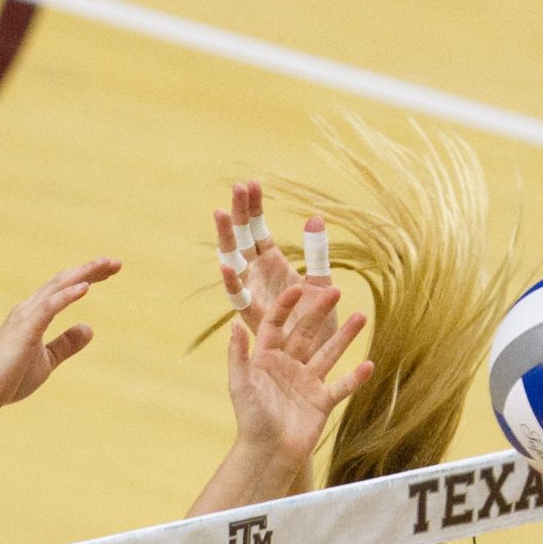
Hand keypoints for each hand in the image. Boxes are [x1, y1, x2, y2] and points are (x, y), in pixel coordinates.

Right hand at [0, 259, 121, 415]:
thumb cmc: (10, 379)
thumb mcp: (47, 360)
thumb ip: (66, 344)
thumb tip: (90, 328)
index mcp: (33, 315)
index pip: (63, 288)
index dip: (87, 277)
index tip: (110, 271)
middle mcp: (28, 310)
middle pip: (63, 280)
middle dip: (90, 269)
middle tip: (117, 262)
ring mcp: (25, 317)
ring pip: (58, 287)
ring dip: (84, 275)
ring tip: (107, 266)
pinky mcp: (25, 329)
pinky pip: (49, 307)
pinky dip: (67, 295)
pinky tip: (85, 287)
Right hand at [217, 181, 324, 325]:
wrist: (321, 360)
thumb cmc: (319, 326)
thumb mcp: (321, 285)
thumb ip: (317, 254)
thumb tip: (315, 217)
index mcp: (271, 266)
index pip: (257, 230)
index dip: (254, 208)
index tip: (251, 183)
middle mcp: (257, 279)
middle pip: (241, 241)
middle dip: (238, 214)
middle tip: (236, 187)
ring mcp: (254, 297)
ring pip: (234, 264)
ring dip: (227, 240)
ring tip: (221, 214)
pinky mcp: (256, 320)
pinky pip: (240, 302)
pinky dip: (233, 285)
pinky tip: (227, 266)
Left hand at [226, 281, 370, 464]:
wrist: (268, 453)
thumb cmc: (250, 420)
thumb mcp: (240, 385)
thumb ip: (239, 356)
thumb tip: (233, 325)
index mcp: (266, 357)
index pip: (276, 324)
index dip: (286, 306)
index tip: (298, 287)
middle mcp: (288, 365)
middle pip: (307, 332)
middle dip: (321, 312)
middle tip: (336, 291)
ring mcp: (307, 382)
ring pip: (329, 353)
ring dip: (345, 336)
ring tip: (361, 317)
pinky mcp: (322, 401)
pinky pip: (342, 386)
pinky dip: (355, 377)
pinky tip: (369, 364)